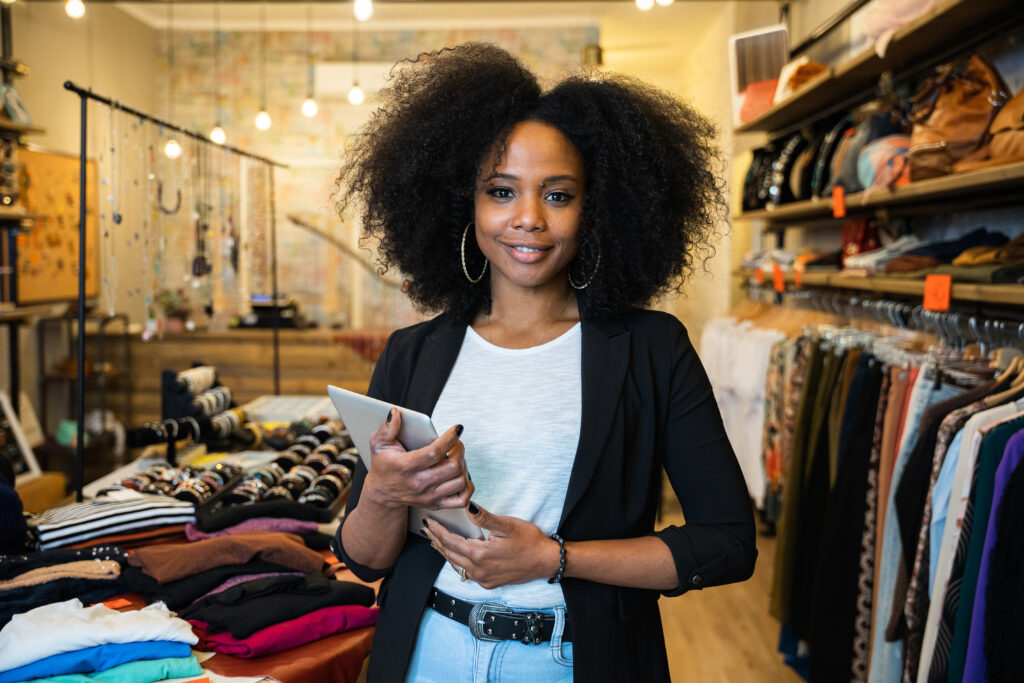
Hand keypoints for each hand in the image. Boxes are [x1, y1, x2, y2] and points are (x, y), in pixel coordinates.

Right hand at [362, 408, 473, 511]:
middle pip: (452, 467)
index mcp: (406, 467)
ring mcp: (429, 496)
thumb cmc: (384, 466)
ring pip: (460, 482)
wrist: (382, 493)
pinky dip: (467, 487)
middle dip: (459, 450)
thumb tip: (395, 414)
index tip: (456, 429)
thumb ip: (387, 428)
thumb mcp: (379, 444)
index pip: (434, 453)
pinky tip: (460, 475)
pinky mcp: (436, 504)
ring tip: (456, 458)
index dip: (450, 439)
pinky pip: (462, 500)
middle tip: (456, 443)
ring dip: (463, 466)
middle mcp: (419, 484)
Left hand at [423, 503, 560, 588]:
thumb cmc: (529, 541)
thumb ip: (484, 516)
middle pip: (450, 554)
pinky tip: (455, 555)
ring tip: (435, 541)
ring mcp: (483, 579)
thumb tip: (467, 505)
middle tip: (426, 529)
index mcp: (480, 554)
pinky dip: (457, 562)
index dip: (438, 530)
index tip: (428, 522)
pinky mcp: (489, 582)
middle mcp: (478, 570)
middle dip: (436, 540)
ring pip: (456, 565)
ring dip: (445, 552)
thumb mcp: (507, 524)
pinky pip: (467, 572)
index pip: (450, 541)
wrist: (546, 561)